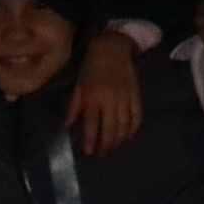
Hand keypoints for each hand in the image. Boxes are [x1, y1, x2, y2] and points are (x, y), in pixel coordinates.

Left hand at [66, 32, 142, 154]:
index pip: (91, 123)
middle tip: (103, 153)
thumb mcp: (78, 86)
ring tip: (114, 147)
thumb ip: (74, 107)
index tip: (89, 151)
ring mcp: (125, 98)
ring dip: (119, 139)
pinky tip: (128, 136)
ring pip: (124, 125)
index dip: (90, 140)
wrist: (112, 50)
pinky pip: (137, 116)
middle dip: (106, 144)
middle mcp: (109, 99)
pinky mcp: (136, 96)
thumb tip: (66, 126)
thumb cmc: (90, 68)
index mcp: (92, 96)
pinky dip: (133, 129)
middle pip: (110, 128)